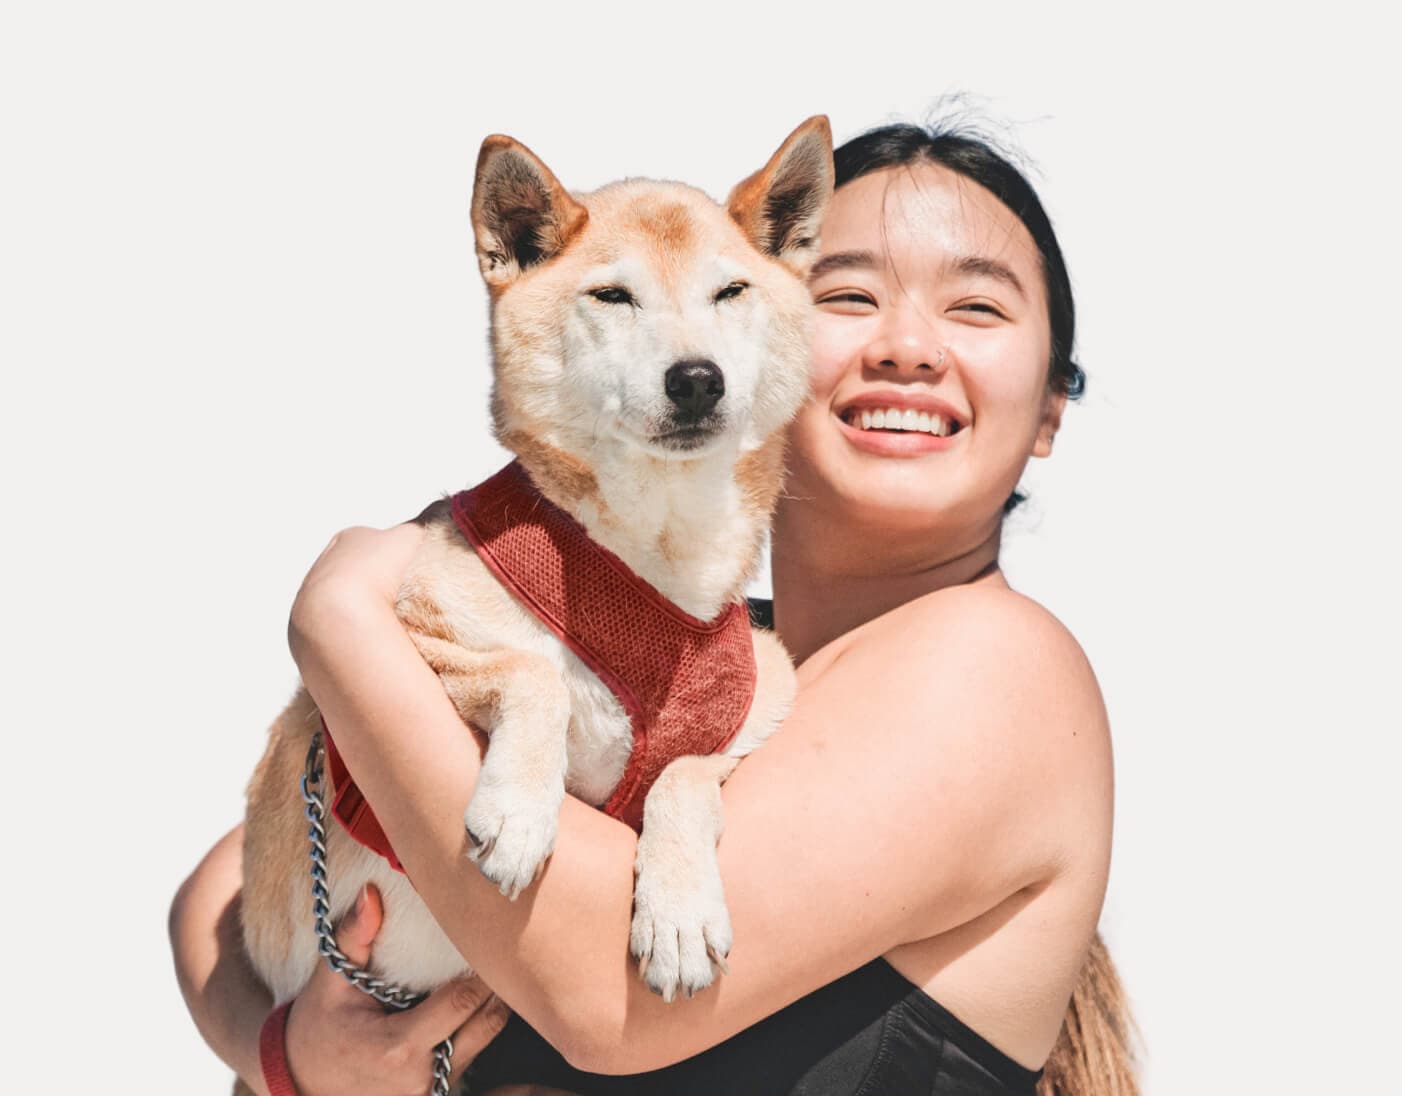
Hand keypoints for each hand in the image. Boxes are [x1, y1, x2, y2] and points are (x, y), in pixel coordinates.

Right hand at [282, 884, 510, 1095]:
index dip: (481, 967)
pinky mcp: (436, 1093)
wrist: (304, 1079)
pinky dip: (477, 1025)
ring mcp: (431, 1090)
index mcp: (398, 1046)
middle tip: (497, 946)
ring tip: (486, 968)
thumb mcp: (330, 978)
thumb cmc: (319, 1024)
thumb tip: (371, 893)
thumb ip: (353, 935)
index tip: (487, 934)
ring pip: (487, 1038)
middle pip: (488, 1021)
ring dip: (490, 1004)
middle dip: (497, 983)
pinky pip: (474, 1053)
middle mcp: (421, 1076)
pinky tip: (470, 999)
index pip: (463, 1001)